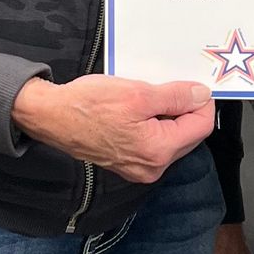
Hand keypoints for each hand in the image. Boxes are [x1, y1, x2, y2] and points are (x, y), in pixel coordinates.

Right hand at [12, 74, 214, 184]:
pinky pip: (154, 142)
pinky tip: (139, 108)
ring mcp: (140, 168)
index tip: (193, 85)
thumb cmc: (88, 105)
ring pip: (171, 138)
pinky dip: (153, 123)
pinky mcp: (128, 163)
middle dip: (184, 110)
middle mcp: (153, 167)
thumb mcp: (138, 93)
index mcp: (158, 150)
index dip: (202, 102)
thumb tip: (202, 96)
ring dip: (168, 115)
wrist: (52, 117)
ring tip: (149, 96)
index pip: (201, 126)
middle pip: (188, 135)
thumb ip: (175, 97)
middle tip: (169, 86)